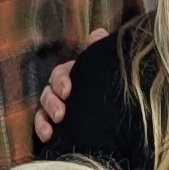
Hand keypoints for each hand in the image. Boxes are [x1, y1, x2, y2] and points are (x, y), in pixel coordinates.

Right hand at [30, 28, 109, 147]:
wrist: (127, 127)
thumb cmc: (118, 94)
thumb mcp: (112, 72)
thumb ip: (102, 53)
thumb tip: (98, 33)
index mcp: (77, 77)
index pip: (61, 73)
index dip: (61, 79)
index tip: (68, 91)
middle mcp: (65, 92)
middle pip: (49, 90)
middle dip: (52, 100)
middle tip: (61, 113)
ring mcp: (59, 110)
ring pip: (43, 108)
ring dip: (45, 115)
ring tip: (55, 125)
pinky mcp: (57, 127)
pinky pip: (42, 126)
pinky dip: (41, 129)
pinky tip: (48, 136)